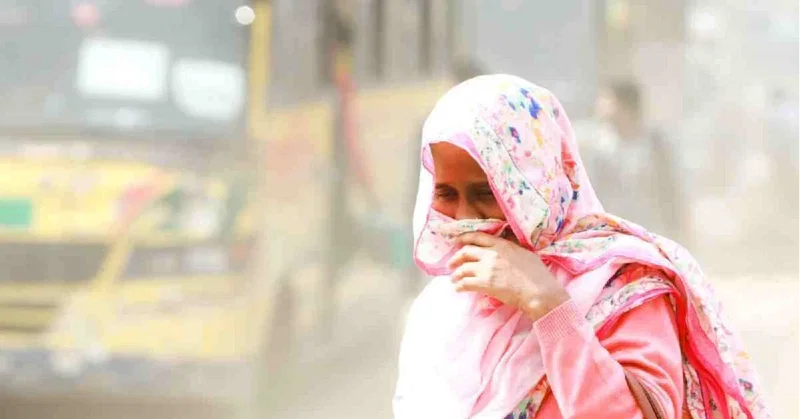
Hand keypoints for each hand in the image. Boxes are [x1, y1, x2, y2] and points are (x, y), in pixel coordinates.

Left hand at [448, 232, 569, 320]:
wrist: (538, 291)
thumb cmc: (537, 273)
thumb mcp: (524, 252)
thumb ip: (510, 247)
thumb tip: (504, 243)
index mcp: (502, 244)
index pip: (477, 237)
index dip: (464, 238)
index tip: (457, 241)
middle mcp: (491, 254)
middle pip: (466, 252)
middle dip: (455, 258)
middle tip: (451, 264)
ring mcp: (487, 268)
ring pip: (463, 268)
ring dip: (456, 274)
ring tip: (454, 279)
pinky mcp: (484, 283)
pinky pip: (465, 283)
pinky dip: (459, 286)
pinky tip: (457, 289)